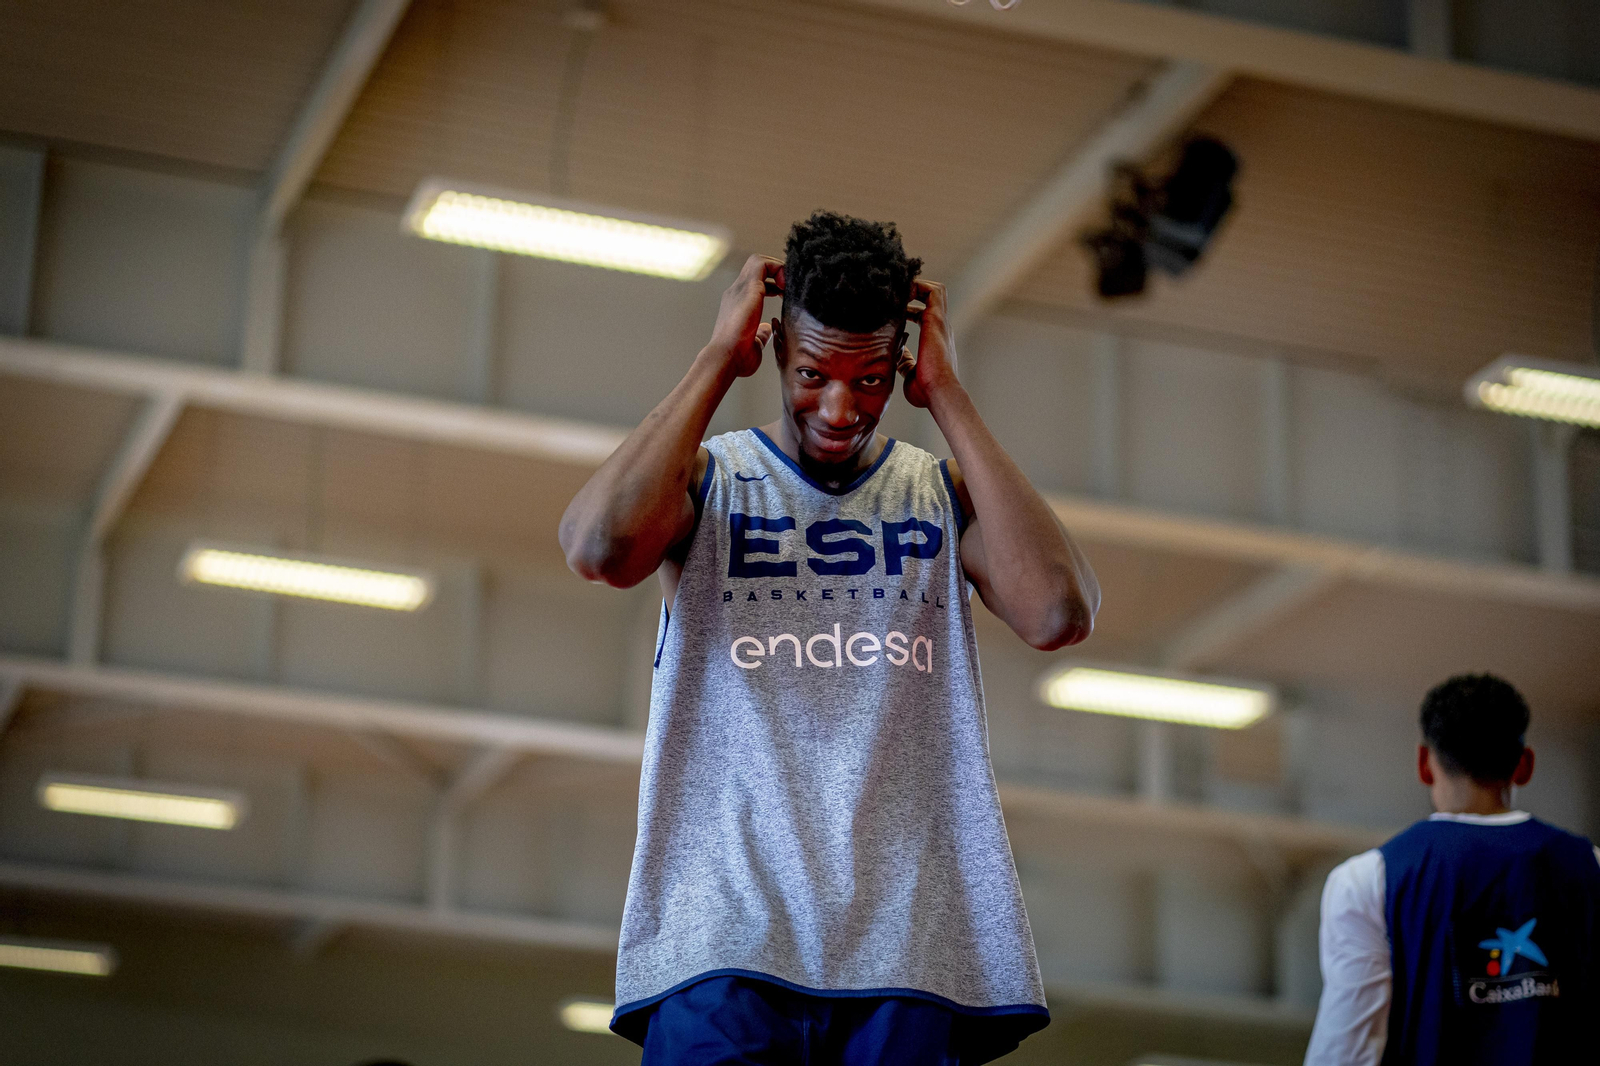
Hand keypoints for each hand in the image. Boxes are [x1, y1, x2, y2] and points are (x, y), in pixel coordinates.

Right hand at [707, 254, 782, 376]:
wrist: (725, 358)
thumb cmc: (737, 357)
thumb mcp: (754, 343)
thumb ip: (761, 334)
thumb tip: (767, 330)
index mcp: (737, 304)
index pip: (754, 283)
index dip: (772, 284)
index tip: (784, 296)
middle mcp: (736, 292)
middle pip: (756, 267)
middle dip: (776, 272)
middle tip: (789, 288)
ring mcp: (740, 288)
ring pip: (758, 261)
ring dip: (777, 268)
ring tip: (788, 285)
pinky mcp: (748, 287)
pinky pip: (763, 264)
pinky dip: (777, 269)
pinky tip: (785, 287)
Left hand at [900, 279, 958, 408]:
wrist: (939, 392)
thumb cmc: (926, 390)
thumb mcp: (910, 373)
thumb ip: (905, 361)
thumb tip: (897, 353)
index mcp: (936, 340)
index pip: (926, 317)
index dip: (911, 310)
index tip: (894, 311)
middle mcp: (942, 328)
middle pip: (934, 298)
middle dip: (916, 291)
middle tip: (896, 296)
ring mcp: (941, 323)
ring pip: (936, 290)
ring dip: (917, 286)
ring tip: (897, 290)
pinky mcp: (936, 319)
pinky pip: (931, 291)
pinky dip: (917, 286)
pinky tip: (899, 293)